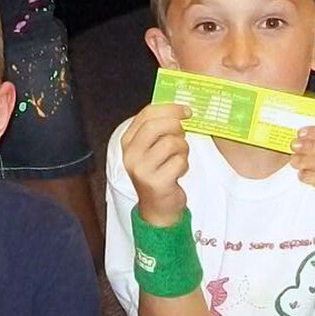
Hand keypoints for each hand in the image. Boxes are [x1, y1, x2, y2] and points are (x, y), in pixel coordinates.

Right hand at [121, 102, 191, 227]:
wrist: (158, 207)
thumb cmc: (158, 173)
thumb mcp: (151, 149)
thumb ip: (158, 129)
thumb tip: (179, 109)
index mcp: (128, 141)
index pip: (146, 114)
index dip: (169, 108)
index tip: (185, 110)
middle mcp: (131, 154)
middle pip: (156, 126)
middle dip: (176, 125)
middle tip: (184, 133)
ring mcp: (142, 169)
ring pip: (171, 143)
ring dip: (183, 148)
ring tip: (179, 157)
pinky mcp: (156, 182)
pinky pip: (179, 162)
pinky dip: (184, 164)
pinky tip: (178, 171)